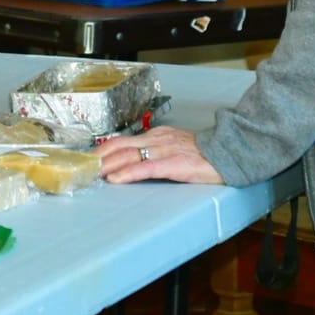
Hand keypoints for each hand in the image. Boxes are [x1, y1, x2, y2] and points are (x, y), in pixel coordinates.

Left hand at [96, 125, 223, 185]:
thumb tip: (136, 162)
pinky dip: (128, 173)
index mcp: (157, 135)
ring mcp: (165, 150)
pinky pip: (146, 168)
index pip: (124, 140)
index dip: (104, 149)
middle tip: (84, 168)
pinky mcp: (173, 164)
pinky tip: (116, 179)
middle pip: (120, 145)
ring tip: (93, 174)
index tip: (90, 158)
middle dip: (100, 157)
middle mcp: (157, 139)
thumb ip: (157, 151)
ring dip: (108, 166)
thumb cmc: (205, 155)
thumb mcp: (176, 147)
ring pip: (129, 155)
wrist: (230, 152)